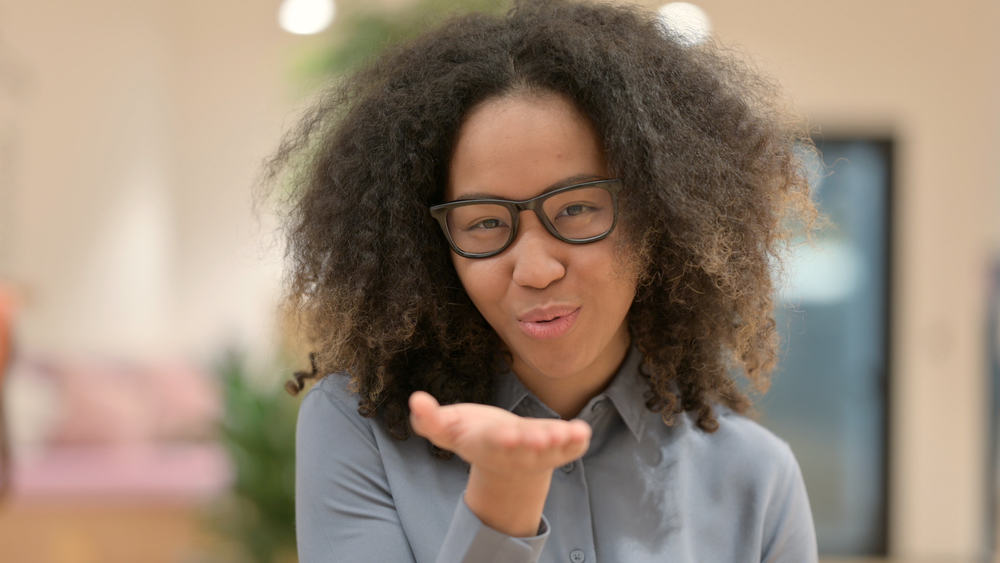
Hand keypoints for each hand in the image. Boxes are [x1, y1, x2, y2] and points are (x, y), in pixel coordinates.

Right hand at [409, 391, 590, 476]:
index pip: (492, 443)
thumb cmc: (473, 435)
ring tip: (568, 434)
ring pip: (550, 451)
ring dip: (559, 443)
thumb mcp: (448, 429)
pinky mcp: (558, 449)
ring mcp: (539, 452)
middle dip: (533, 443)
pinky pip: (570, 448)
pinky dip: (577, 442)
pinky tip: (583, 432)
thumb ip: (429, 420)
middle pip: (524, 449)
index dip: (499, 440)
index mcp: (486, 444)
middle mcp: (515, 452)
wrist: (503, 457)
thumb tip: (416, 400)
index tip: (504, 435)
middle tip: (542, 437)